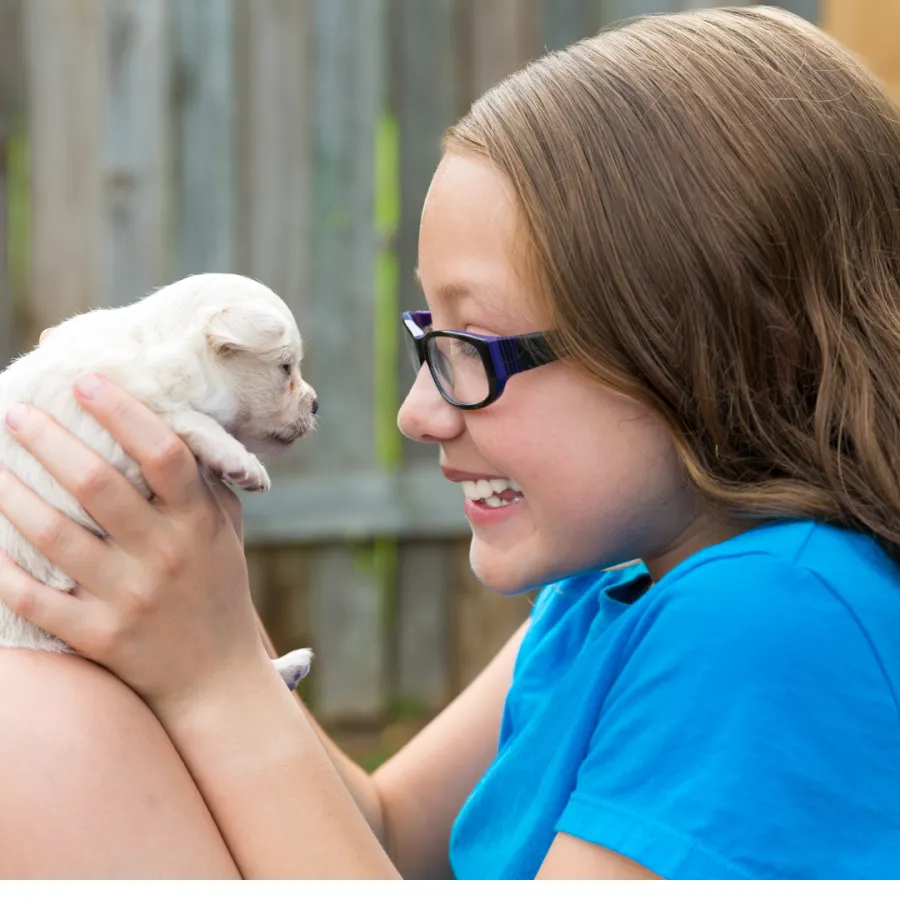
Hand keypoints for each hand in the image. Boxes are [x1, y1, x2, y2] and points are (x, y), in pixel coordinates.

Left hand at [0, 374, 271, 717]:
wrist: (216, 677)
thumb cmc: (218, 588)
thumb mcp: (225, 531)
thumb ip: (202, 482)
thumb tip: (168, 422)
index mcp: (198, 523)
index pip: (163, 454)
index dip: (124, 413)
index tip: (87, 382)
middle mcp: (165, 556)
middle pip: (97, 485)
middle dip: (50, 441)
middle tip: (16, 413)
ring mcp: (129, 599)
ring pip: (53, 535)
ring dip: (10, 494)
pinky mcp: (98, 637)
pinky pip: (34, 598)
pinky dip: (0, 569)